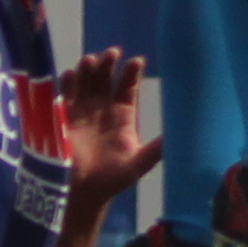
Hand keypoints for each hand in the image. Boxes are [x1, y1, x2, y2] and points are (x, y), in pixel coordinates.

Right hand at [58, 49, 163, 205]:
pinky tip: (71, 75)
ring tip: (91, 60)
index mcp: (123, 114)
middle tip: (112, 54)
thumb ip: (156, 150)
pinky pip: (66, 94)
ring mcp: (82, 109)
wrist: (83, 192)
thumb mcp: (138, 163)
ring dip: (88, 69)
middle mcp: (103, 107)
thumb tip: (183, 138)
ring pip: (86, 81)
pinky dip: (68, 83)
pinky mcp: (64, 115)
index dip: (131, 73)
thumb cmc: (112, 178)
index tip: (136, 61)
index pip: (128, 87)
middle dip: (108, 64)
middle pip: (105, 78)